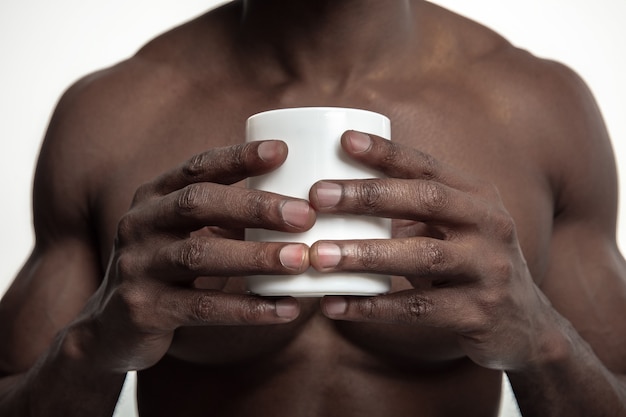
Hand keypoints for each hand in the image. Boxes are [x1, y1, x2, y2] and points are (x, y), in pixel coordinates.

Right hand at [82, 141, 314, 371]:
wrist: (111, 326)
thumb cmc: (165, 268)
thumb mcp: (182, 232)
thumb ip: (223, 213)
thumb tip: (296, 200)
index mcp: (154, 197)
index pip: (197, 167)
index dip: (238, 157)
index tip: (282, 151)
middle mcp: (140, 224)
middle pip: (197, 203)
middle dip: (255, 206)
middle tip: (304, 214)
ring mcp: (137, 266)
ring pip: (199, 255)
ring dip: (256, 257)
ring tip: (301, 259)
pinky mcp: (143, 309)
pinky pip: (202, 308)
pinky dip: (248, 308)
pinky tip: (285, 309)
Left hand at [309, 131, 558, 370]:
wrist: (525, 326)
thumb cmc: (471, 266)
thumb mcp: (454, 230)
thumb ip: (414, 211)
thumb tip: (343, 194)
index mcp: (478, 198)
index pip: (428, 166)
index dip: (386, 152)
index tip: (344, 140)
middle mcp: (489, 225)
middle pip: (426, 200)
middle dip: (367, 195)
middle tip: (317, 196)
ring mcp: (489, 270)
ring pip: (422, 255)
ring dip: (365, 254)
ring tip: (318, 256)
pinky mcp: (479, 313)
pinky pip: (418, 309)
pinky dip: (372, 306)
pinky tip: (334, 305)